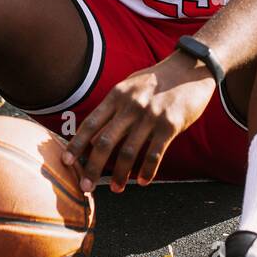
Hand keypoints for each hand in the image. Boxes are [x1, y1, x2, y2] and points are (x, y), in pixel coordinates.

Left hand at [61, 52, 216, 192]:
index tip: (66, 162)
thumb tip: (94, 135)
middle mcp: (130, 105)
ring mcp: (150, 116)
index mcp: (117, 95)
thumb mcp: (130, 86)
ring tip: (116, 188)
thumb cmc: (157, 80)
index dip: (76, 144)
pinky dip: (146, 171)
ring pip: (128, 152)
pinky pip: (154, 154)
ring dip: (120, 175)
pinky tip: (142, 181)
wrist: (191, 68)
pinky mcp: (170, 125)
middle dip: (92, 167)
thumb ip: (113, 108)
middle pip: (104, 142)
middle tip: (86, 187)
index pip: (91, 123)